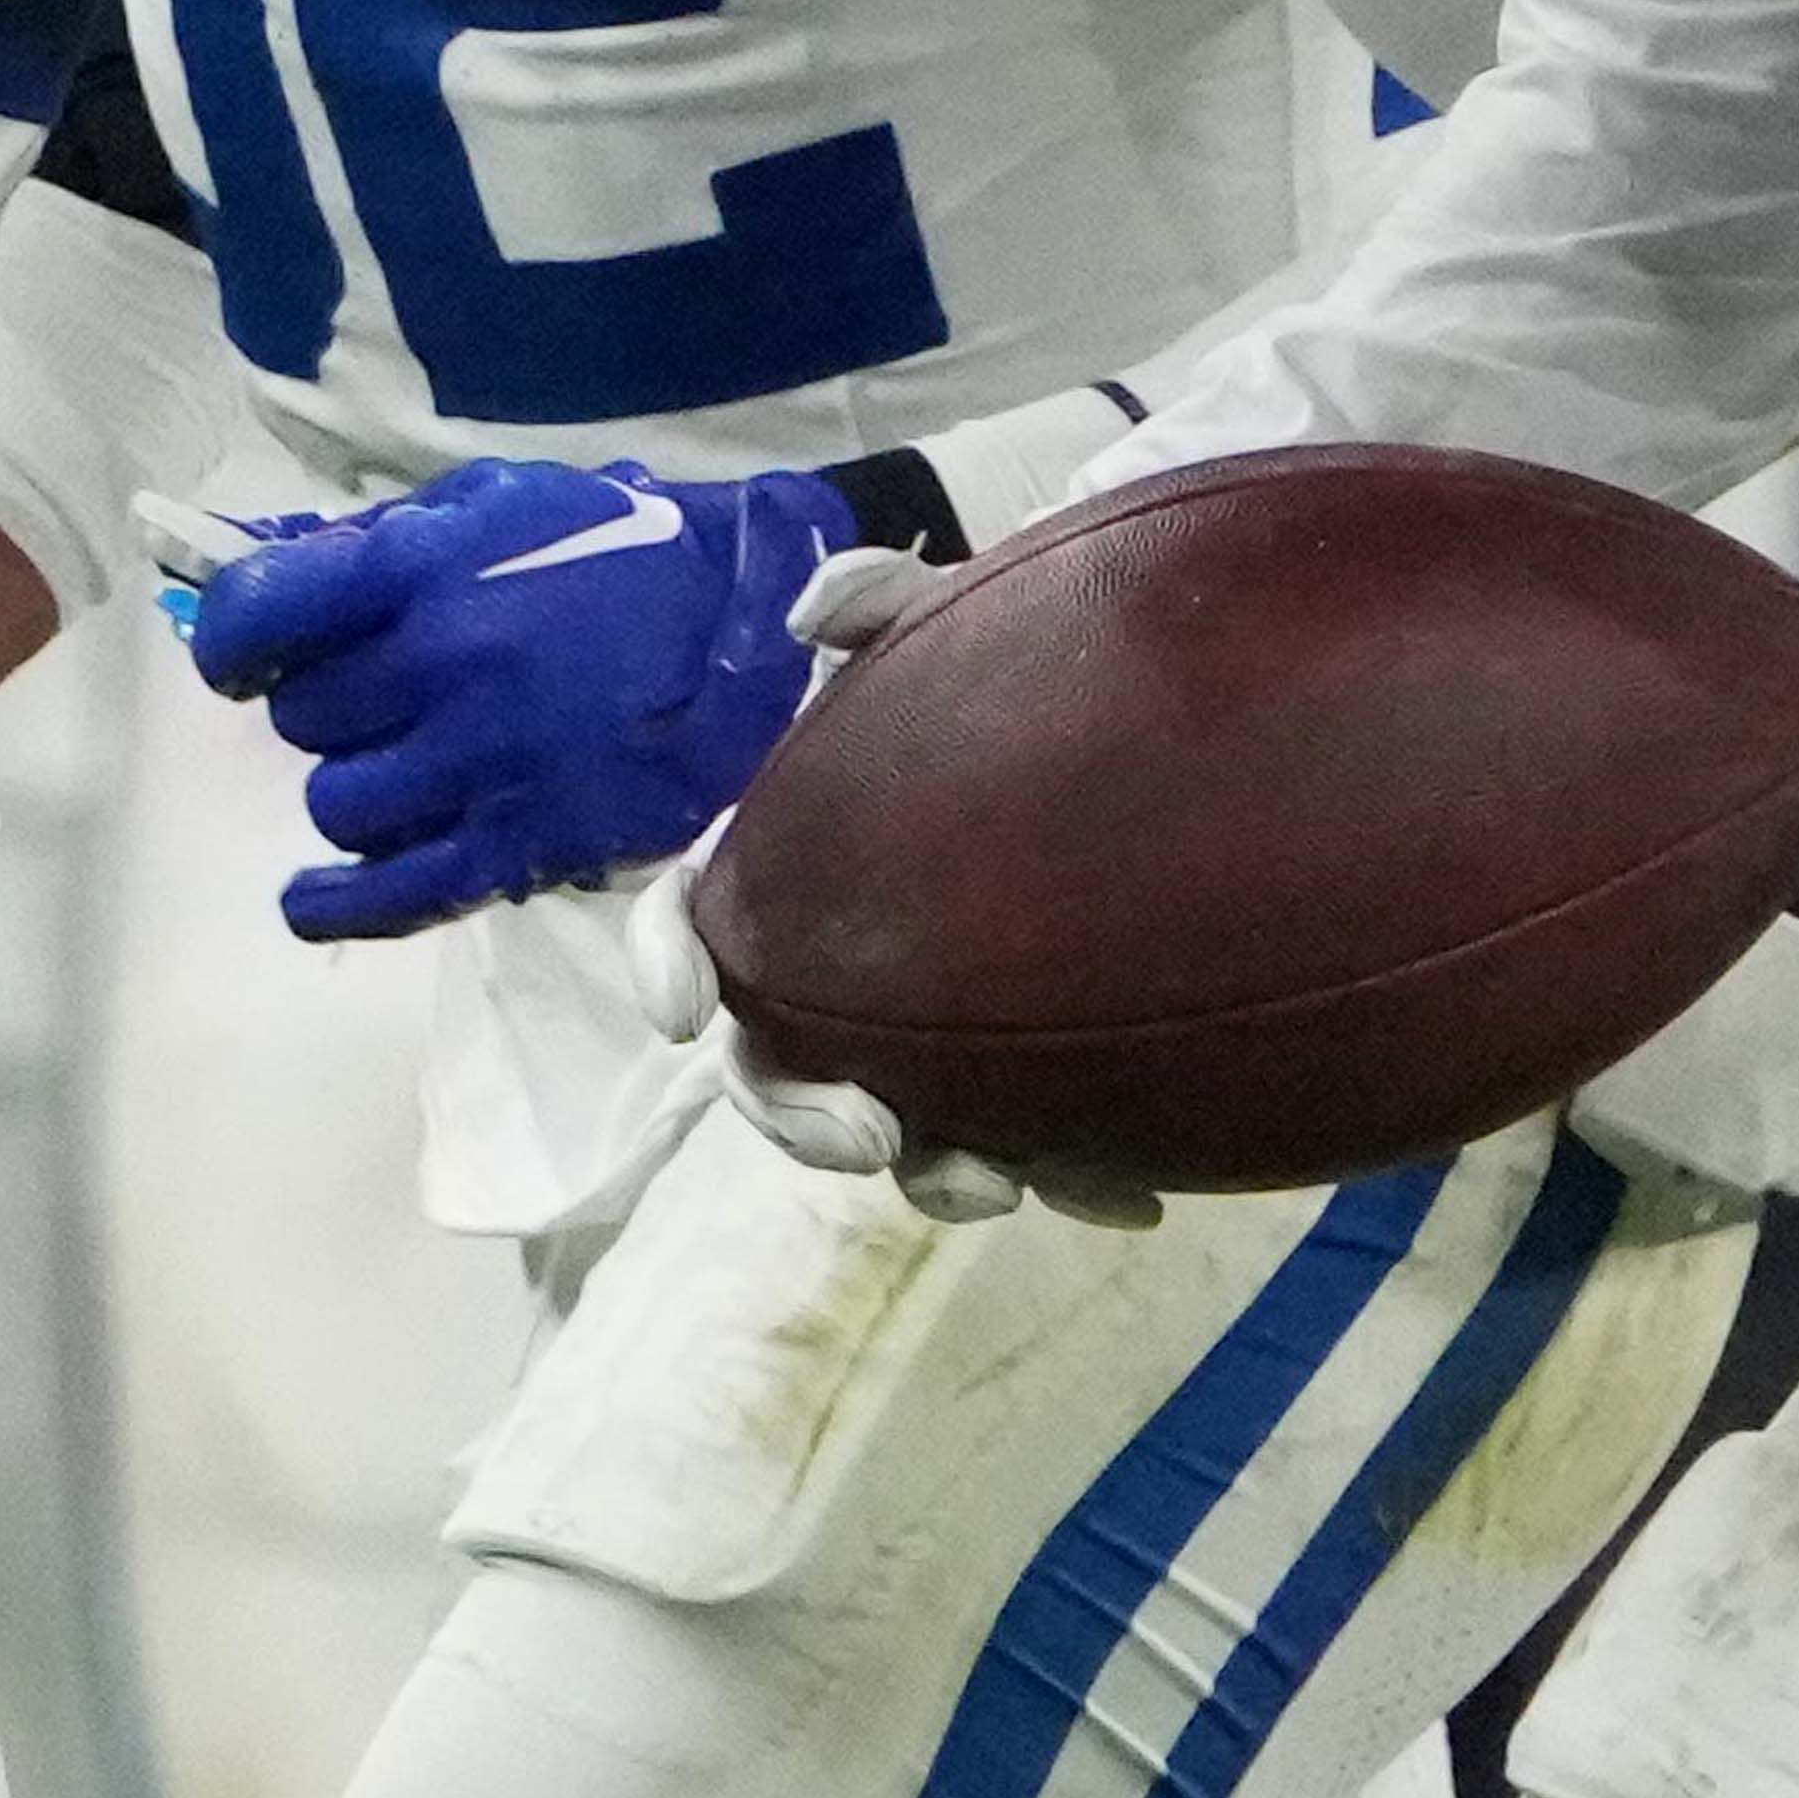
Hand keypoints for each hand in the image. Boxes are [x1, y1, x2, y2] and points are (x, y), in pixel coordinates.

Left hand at [180, 455, 859, 940]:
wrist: (755, 631)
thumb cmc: (617, 551)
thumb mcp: (492, 504)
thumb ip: (364, 537)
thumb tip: (233, 563)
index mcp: (424, 570)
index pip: (256, 617)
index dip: (234, 640)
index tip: (247, 656)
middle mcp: (439, 668)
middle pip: (302, 718)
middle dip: (328, 705)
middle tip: (383, 693)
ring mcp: (479, 766)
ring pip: (338, 805)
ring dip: (357, 785)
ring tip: (412, 760)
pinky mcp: (520, 845)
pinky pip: (389, 894)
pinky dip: (335, 905)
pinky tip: (311, 900)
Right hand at [608, 647, 1176, 1235]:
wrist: (1131, 742)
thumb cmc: (1004, 681)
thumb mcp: (951, 621)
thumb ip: (883, 598)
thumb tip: (816, 614)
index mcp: (787, 864)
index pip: (688, 916)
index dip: (665, 960)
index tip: (682, 1013)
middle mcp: (833, 970)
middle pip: (771, 1067)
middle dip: (801, 1120)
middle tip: (874, 1135)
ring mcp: (922, 1033)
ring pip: (892, 1133)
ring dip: (933, 1172)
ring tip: (1002, 1184)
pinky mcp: (1016, 1075)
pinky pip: (1024, 1146)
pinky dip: (1071, 1179)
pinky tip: (1132, 1200)